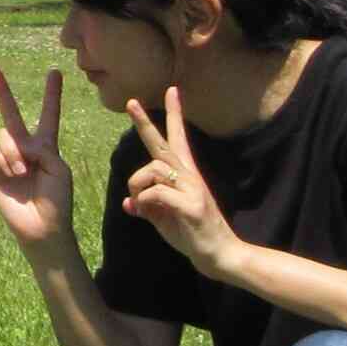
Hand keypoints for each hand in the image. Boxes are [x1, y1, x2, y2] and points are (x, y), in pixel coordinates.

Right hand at [0, 65, 76, 250]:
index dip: (51, 95)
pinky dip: (4, 160)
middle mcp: (25, 148)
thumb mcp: (58, 167)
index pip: (48, 115)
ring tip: (23, 172)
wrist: (41, 226)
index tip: (55, 72)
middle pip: (12, 115)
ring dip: (14, 151)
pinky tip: (13, 175)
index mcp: (47, 146)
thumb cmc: (57, 199)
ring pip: (4, 135)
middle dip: (3, 92)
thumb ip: (40, 147)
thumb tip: (14, 143)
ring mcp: (7, 159)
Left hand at [121, 88, 238, 278]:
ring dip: (137, 185)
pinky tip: (145, 212)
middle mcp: (189, 176)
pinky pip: (156, 193)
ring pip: (152, 170)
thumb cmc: (193, 235)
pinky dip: (144, 202)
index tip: (172, 90)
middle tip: (130, 102)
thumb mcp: (164, 219)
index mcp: (184, 176)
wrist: (219, 255)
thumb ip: (147, 207)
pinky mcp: (191, 205)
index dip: (174, 115)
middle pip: (163, 144)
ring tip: (139, 203)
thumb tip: (128, 203)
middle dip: (144, 123)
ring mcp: (192, 189)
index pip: (177, 139)